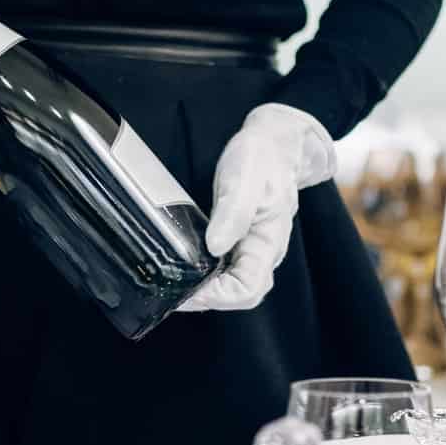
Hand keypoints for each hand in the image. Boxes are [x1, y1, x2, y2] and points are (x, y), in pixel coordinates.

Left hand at [179, 104, 335, 312]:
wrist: (272, 145)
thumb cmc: (261, 159)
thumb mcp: (245, 178)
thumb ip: (233, 213)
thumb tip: (215, 247)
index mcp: (269, 242)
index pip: (249, 288)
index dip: (219, 297)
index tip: (190, 291)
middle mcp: (262, 253)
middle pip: (239, 295)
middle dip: (207, 300)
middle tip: (173, 293)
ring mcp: (251, 249)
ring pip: (231, 286)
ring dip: (204, 292)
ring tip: (174, 286)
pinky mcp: (238, 242)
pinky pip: (224, 271)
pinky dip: (204, 277)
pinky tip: (184, 271)